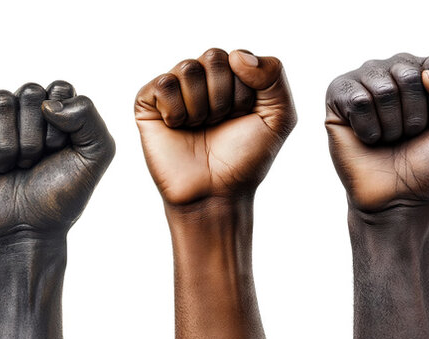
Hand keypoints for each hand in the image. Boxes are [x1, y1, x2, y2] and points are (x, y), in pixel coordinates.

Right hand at [0, 81, 114, 242]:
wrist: (25, 231)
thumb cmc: (60, 195)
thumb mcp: (96, 155)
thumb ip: (89, 116)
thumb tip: (47, 103)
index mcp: (54, 110)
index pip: (59, 88)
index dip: (62, 124)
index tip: (59, 151)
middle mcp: (22, 110)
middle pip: (30, 92)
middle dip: (36, 136)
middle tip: (32, 163)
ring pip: (0, 100)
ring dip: (9, 146)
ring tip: (10, 168)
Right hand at [134, 48, 295, 204]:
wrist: (214, 193)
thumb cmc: (245, 158)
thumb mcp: (280, 117)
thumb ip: (274, 75)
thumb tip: (236, 55)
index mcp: (232, 76)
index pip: (238, 57)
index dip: (244, 93)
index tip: (242, 117)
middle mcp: (203, 78)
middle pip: (213, 57)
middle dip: (222, 97)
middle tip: (219, 123)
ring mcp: (175, 89)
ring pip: (188, 68)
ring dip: (200, 107)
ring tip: (199, 127)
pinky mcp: (149, 102)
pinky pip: (164, 84)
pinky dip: (176, 111)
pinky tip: (177, 127)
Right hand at [326, 52, 428, 212]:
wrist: (399, 199)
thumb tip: (428, 75)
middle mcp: (396, 68)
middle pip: (411, 75)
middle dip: (416, 116)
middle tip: (410, 135)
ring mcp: (366, 80)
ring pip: (384, 89)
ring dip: (392, 126)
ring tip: (390, 138)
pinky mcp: (339, 96)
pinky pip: (358, 101)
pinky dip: (369, 130)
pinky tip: (369, 139)